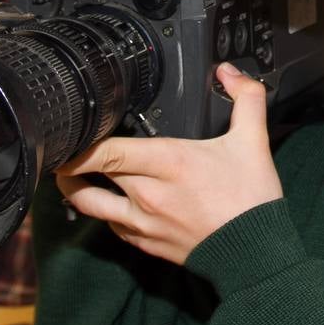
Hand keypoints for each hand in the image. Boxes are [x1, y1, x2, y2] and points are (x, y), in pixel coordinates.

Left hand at [55, 63, 283, 264]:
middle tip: (68, 148)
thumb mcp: (253, 141)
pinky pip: (113, 227)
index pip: (105, 151)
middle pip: (89, 175)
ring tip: (67, 176)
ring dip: (74, 190)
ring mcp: (144, 222)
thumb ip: (245, 98)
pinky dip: (106, 213)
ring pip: (90, 205)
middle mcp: (148, 194)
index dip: (80, 143)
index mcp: (168, 163)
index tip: (72, 134)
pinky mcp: (148, 243)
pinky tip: (110, 203)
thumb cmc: (251, 200)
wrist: (255, 252)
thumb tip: (229, 72)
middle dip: (73, 161)